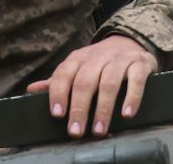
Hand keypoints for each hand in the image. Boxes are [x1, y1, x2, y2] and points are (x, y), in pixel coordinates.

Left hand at [25, 35, 156, 138]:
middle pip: (85, 81)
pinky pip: (136, 80)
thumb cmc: (99, 62)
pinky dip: (132, 97)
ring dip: (103, 108)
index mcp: (78, 59)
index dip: (59, 94)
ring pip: (109, 82)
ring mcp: (119, 59)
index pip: (64, 74)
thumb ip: (58, 80)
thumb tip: (32, 90)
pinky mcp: (140, 64)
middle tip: (76, 131)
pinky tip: (127, 114)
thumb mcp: (77, 67)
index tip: (57, 114)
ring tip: (99, 130)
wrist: (130, 41)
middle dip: (79, 108)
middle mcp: (97, 57)